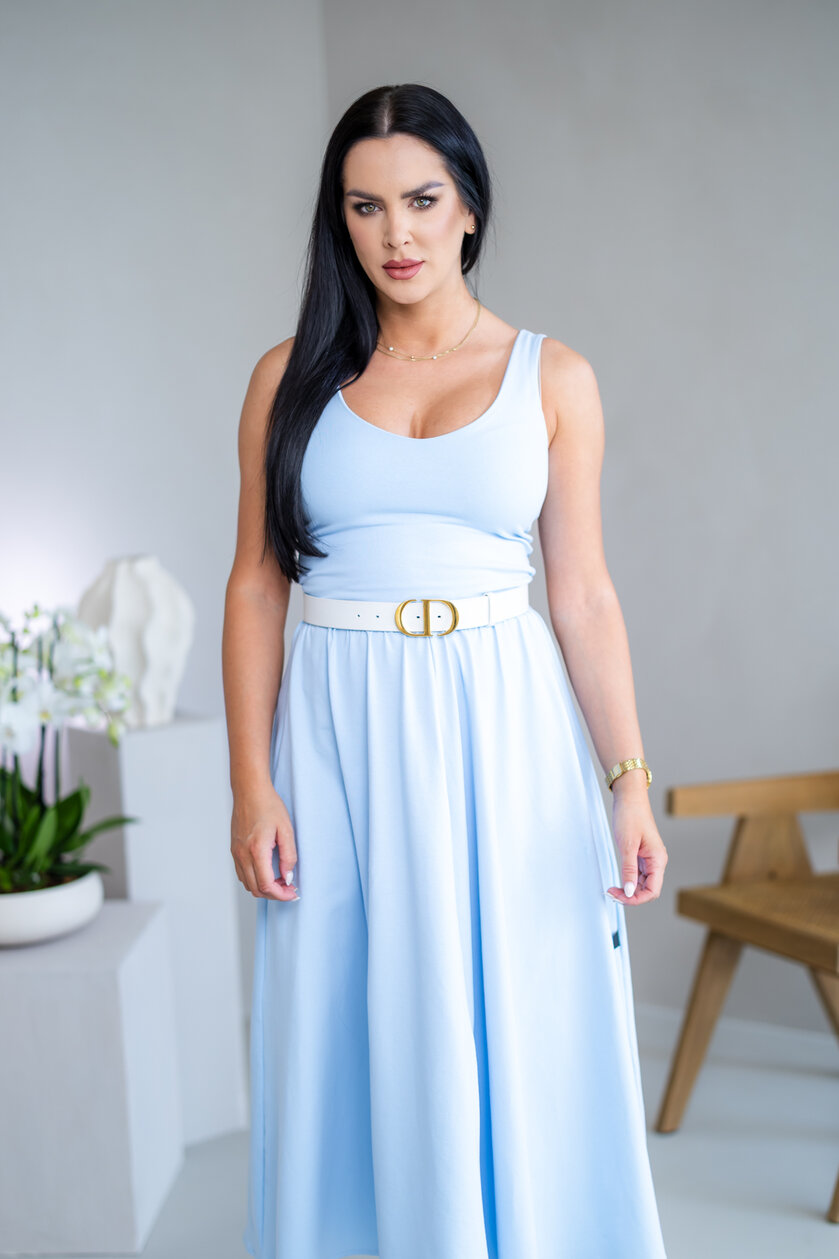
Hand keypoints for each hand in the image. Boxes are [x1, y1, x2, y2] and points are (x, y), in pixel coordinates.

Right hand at [230, 782, 299, 900]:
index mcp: (257, 850)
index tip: (293, 893)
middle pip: (256, 889)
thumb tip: (288, 877)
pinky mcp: (234, 850)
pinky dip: (255, 879)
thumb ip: (289, 855)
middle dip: (275, 895)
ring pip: (248, 884)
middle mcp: (242, 855)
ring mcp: (236, 853)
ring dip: (264, 888)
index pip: (267, 885)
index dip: (281, 895)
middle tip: (290, 889)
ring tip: (281, 880)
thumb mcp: (286, 829)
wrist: (249, 790)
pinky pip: (242, 874)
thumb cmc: (268, 805)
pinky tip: (268, 872)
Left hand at [606, 780, 666, 905]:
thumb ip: (629, 870)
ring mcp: (649, 858)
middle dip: (630, 896)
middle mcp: (656, 861)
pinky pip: (637, 874)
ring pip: (642, 883)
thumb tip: (629, 892)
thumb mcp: (627, 845)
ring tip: (612, 888)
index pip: (652, 891)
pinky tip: (617, 880)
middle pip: (647, 889)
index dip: (636, 899)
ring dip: (628, 889)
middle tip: (611, 893)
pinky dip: (627, 879)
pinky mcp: (641, 854)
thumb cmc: (630, 816)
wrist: (629, 796)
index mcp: (658, 859)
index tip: (619, 897)